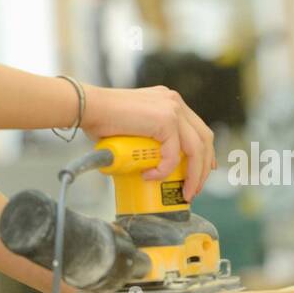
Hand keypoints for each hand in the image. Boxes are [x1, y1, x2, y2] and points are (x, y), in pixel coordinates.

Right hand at [81, 83, 216, 201]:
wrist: (89, 107)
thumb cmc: (102, 119)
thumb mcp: (135, 128)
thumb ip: (148, 139)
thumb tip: (150, 164)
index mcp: (169, 101)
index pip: (197, 128)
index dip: (204, 152)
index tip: (203, 170)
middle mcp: (174, 102)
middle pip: (204, 137)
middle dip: (204, 167)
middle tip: (195, 188)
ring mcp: (172, 109)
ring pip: (197, 148)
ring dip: (194, 175)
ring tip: (185, 192)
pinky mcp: (165, 119)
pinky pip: (173, 154)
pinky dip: (164, 170)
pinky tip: (150, 176)